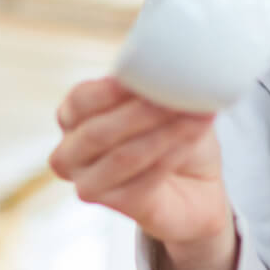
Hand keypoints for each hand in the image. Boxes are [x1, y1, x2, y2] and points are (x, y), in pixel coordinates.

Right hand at [51, 78, 229, 249]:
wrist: (197, 185)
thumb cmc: (173, 133)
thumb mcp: (164, 101)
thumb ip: (156, 84)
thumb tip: (172, 63)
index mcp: (74, 116)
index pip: (80, 101)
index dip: (109, 90)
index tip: (143, 74)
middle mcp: (71, 153)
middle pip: (97, 132)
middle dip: (139, 113)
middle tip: (176, 97)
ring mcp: (90, 183)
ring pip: (122, 157)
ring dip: (163, 134)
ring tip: (196, 116)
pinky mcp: (117, 206)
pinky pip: (143, 182)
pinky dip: (171, 157)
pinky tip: (191, 141)